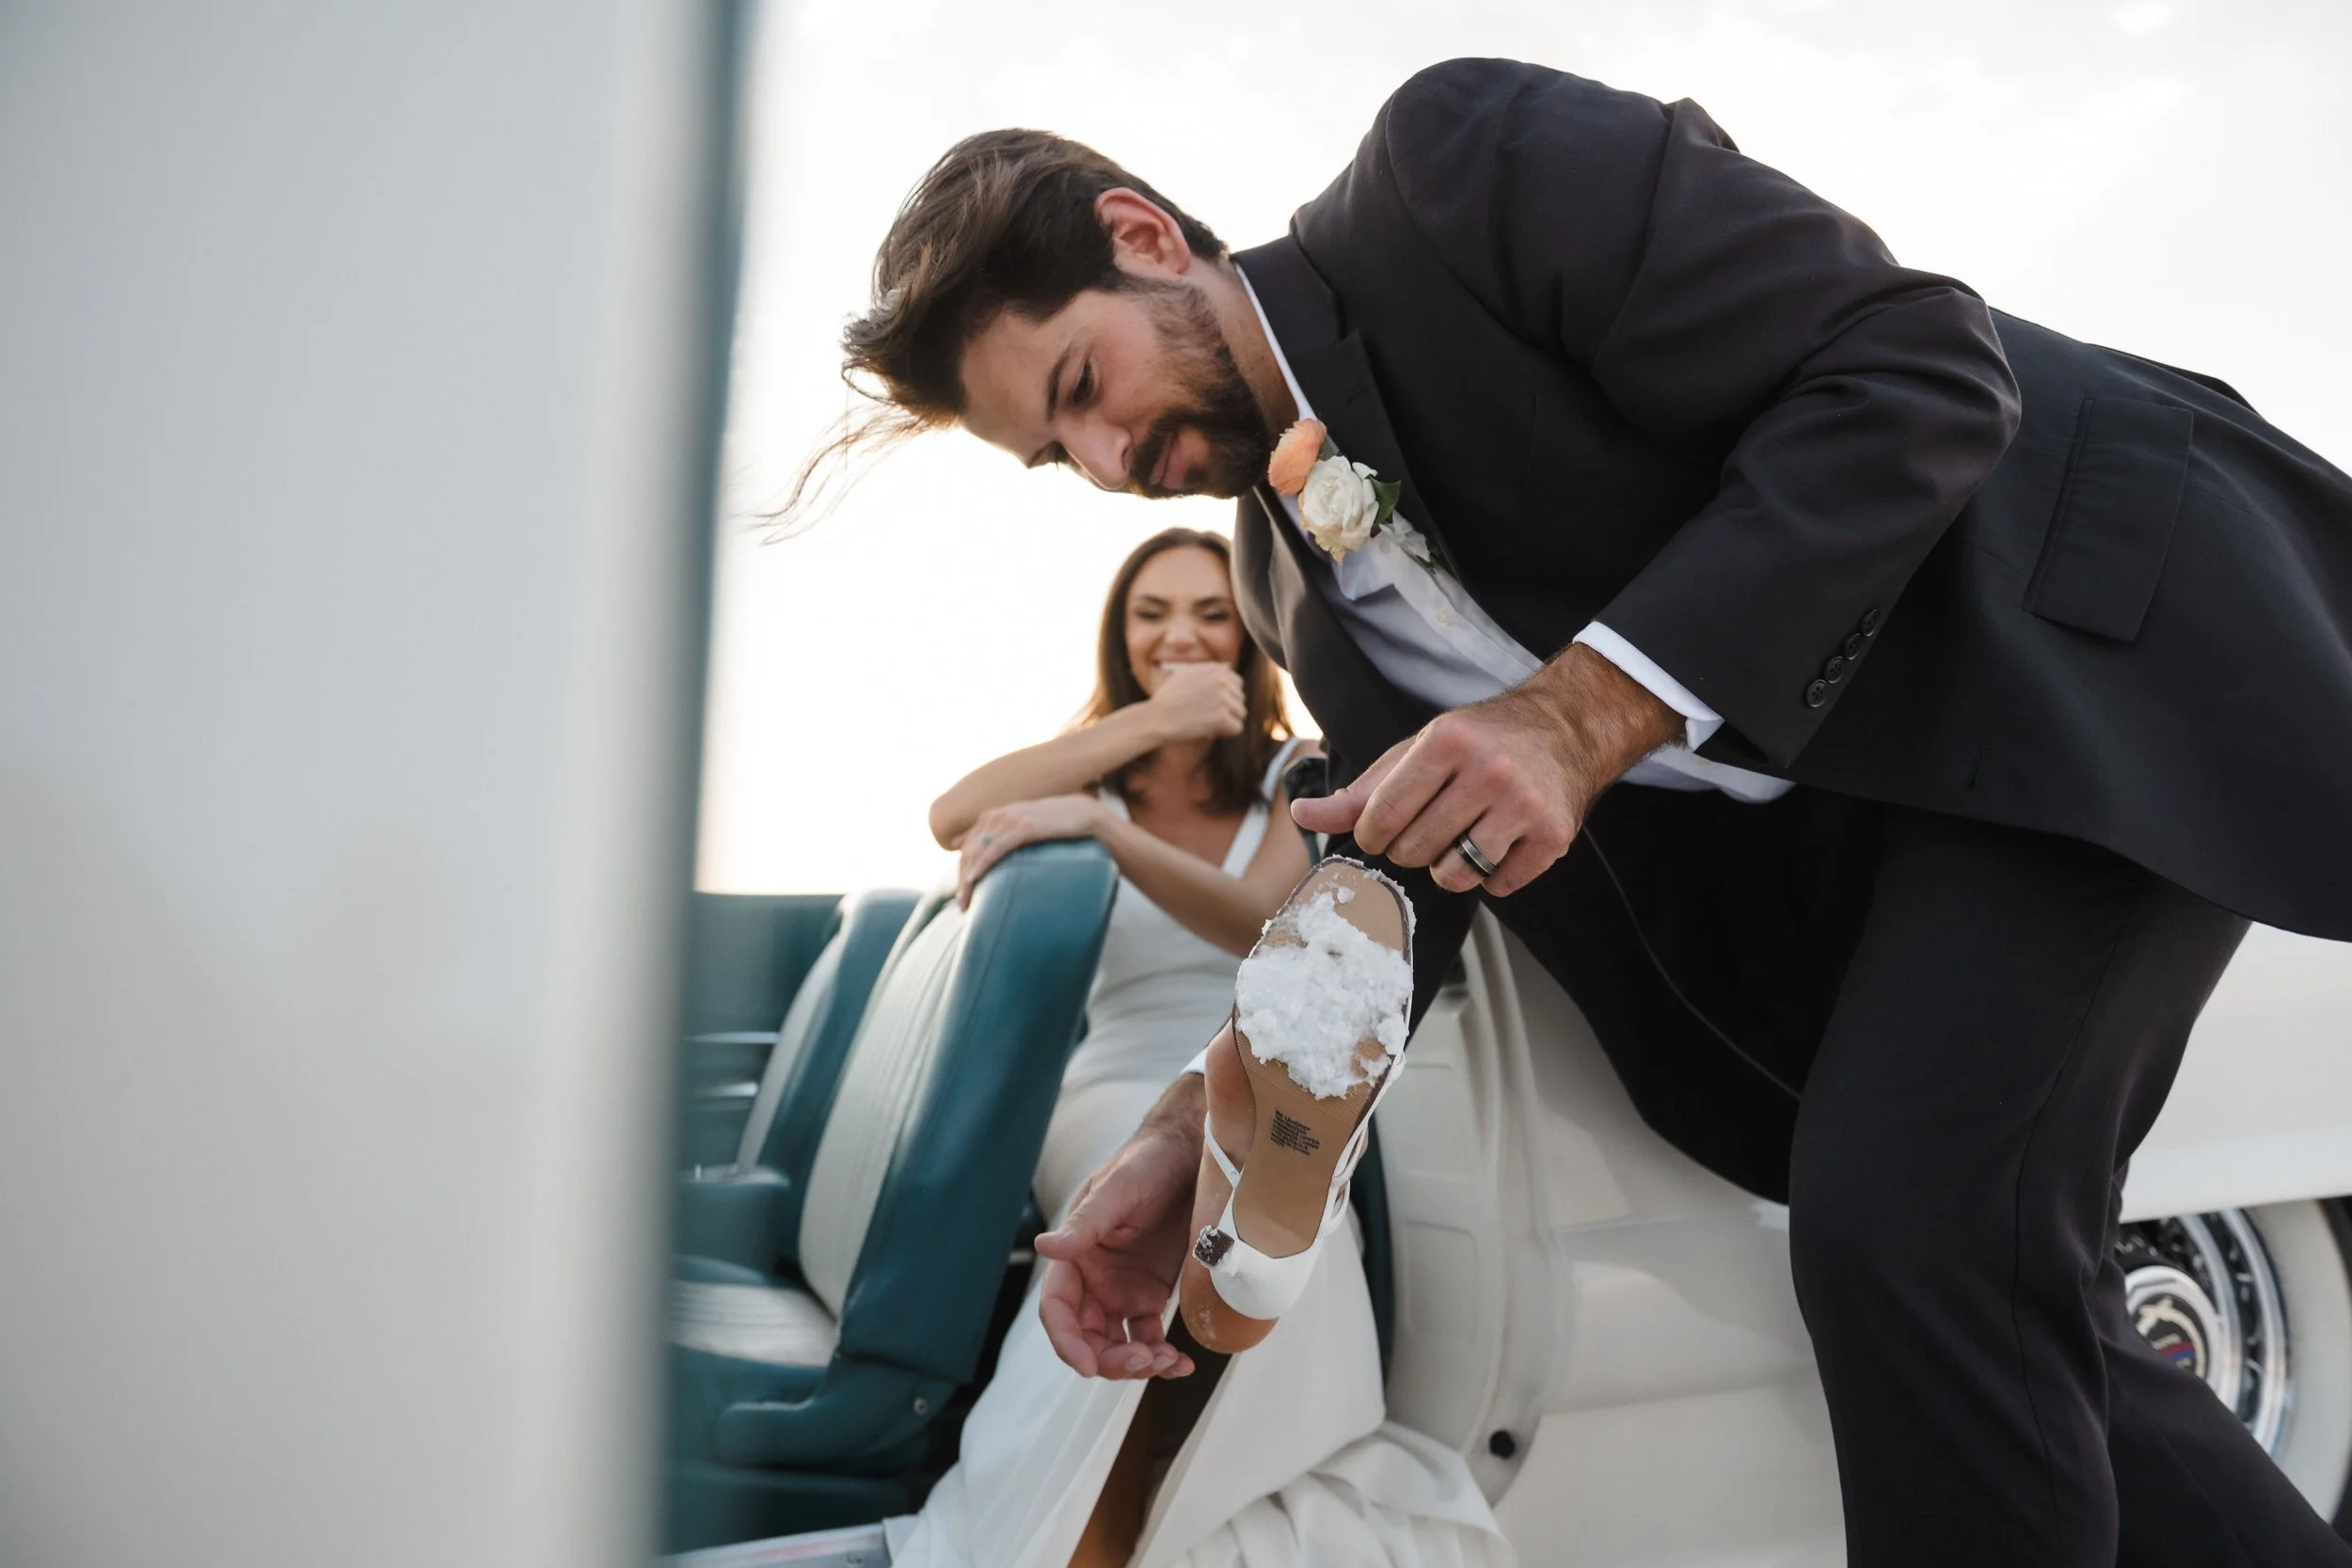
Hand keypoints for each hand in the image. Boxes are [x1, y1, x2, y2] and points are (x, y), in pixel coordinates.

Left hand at [957, 794, 1103, 907]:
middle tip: (962, 906)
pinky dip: (982, 864)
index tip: (962, 896)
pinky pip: (997, 848)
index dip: (961, 871)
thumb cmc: (1053, 825)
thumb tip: (969, 847)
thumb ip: (999, 836)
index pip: (967, 847)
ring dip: (968, 879)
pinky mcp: (1024, 826)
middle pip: (969, 851)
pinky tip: (973, 879)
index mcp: (993, 817)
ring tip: (966, 902)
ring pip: (979, 851)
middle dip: (962, 880)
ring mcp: (1010, 819)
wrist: (1082, 813)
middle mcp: (997, 816)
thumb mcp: (1020, 829)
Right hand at [1035, 1075, 1204, 1379]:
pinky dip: (1161, 1356)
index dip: (1067, 1341)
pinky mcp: (1151, 1295)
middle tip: (1144, 1360)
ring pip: (1116, 1345)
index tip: (1088, 1365)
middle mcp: (1093, 1279)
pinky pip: (1148, 1337)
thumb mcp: (1118, 1189)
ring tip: (1169, 1363)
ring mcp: (1122, 1291)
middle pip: (1087, 1336)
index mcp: (1075, 1255)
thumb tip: (1044, 1247)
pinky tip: (1181, 1363)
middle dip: (1110, 1359)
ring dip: (1137, 1363)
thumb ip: (1085, 1223)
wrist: (1192, 1155)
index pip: (1058, 1308)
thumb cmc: (1148, 1162)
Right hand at [1143, 662, 1246, 744]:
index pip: (1238, 683)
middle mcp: (1221, 682)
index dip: (1227, 696)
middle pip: (1240, 699)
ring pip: (1240, 714)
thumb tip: (1227, 665)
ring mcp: (1223, 699)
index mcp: (1215, 670)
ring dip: (1227, 721)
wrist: (1157, 718)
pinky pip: (1237, 728)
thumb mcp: (1185, 675)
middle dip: (1228, 709)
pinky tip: (1211, 730)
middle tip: (1206, 715)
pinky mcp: (1222, 718)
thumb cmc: (1167, 699)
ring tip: (1208, 722)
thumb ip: (1207, 670)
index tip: (1212, 704)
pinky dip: (1226, 733)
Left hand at [1291, 643, 1678, 895]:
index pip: (1383, 815)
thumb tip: (1302, 814)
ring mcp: (1524, 804)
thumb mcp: (1418, 750)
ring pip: (1455, 876)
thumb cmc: (1481, 740)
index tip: (1383, 832)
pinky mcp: (1553, 835)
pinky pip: (1499, 886)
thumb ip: (1362, 790)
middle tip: (1427, 832)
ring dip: (1448, 870)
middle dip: (1410, 851)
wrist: (1566, 727)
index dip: (1373, 836)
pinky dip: (1491, 878)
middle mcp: (1488, 770)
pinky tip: (1497, 846)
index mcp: (1447, 741)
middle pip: (1415, 850)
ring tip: (1459, 842)